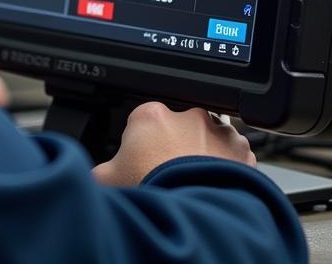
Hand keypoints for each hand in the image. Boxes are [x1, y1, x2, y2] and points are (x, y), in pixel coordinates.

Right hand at [93, 101, 254, 185]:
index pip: (141, 122)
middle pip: (175, 127)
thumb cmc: (156, 193)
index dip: (140, 145)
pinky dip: (227, 166)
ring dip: (202, 153)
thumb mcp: (107, 180)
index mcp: (151, 115)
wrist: (199, 216)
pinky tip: (215, 184)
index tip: (142, 163)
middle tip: (168, 175)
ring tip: (194, 182)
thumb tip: (91, 172)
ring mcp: (217, 130)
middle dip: (173, 147)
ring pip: (207, 136)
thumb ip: (98, 169)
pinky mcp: (240, 149)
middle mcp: (187, 115)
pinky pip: (233, 153)